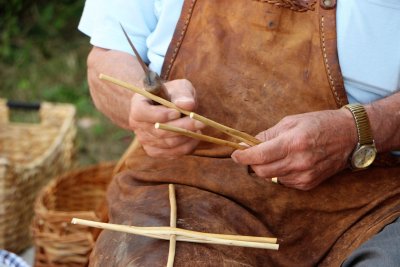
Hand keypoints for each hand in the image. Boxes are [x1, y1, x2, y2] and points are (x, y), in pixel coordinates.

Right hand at [128, 79, 204, 157]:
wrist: (169, 107)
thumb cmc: (173, 94)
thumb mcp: (179, 87)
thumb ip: (182, 94)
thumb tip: (188, 105)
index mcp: (138, 104)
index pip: (142, 113)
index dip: (159, 115)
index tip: (177, 113)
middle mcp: (137, 124)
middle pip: (158, 131)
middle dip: (182, 127)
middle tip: (200, 122)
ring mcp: (144, 140)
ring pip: (168, 143)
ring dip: (186, 136)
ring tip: (200, 127)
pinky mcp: (154, 151)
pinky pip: (171, 153)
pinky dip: (186, 146)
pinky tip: (196, 137)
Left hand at [231, 109, 356, 189]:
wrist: (350, 136)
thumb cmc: (319, 123)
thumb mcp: (291, 121)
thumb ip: (267, 135)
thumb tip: (247, 145)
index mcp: (293, 143)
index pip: (259, 156)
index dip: (243, 156)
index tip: (235, 154)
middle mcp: (299, 162)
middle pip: (262, 171)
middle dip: (252, 163)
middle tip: (253, 153)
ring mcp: (305, 176)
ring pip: (271, 178)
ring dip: (266, 168)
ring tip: (276, 154)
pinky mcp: (309, 184)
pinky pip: (284, 182)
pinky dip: (279, 173)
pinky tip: (288, 162)